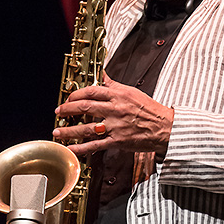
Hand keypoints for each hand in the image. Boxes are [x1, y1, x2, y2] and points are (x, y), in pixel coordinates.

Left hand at [52, 72, 173, 157]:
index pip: (92, 91)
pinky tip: (71, 149)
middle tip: (59, 112)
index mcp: (118, 95)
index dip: (76, 94)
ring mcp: (115, 126)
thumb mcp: (132, 92)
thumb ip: (114, 85)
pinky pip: (95, 145)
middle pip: (85, 107)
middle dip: (68, 109)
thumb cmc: (150, 110)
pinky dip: (81, 148)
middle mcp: (115, 110)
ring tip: (57, 132)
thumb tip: (102, 75)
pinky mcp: (117, 141)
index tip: (69, 97)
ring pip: (86, 128)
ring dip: (69, 130)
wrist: (165, 128)